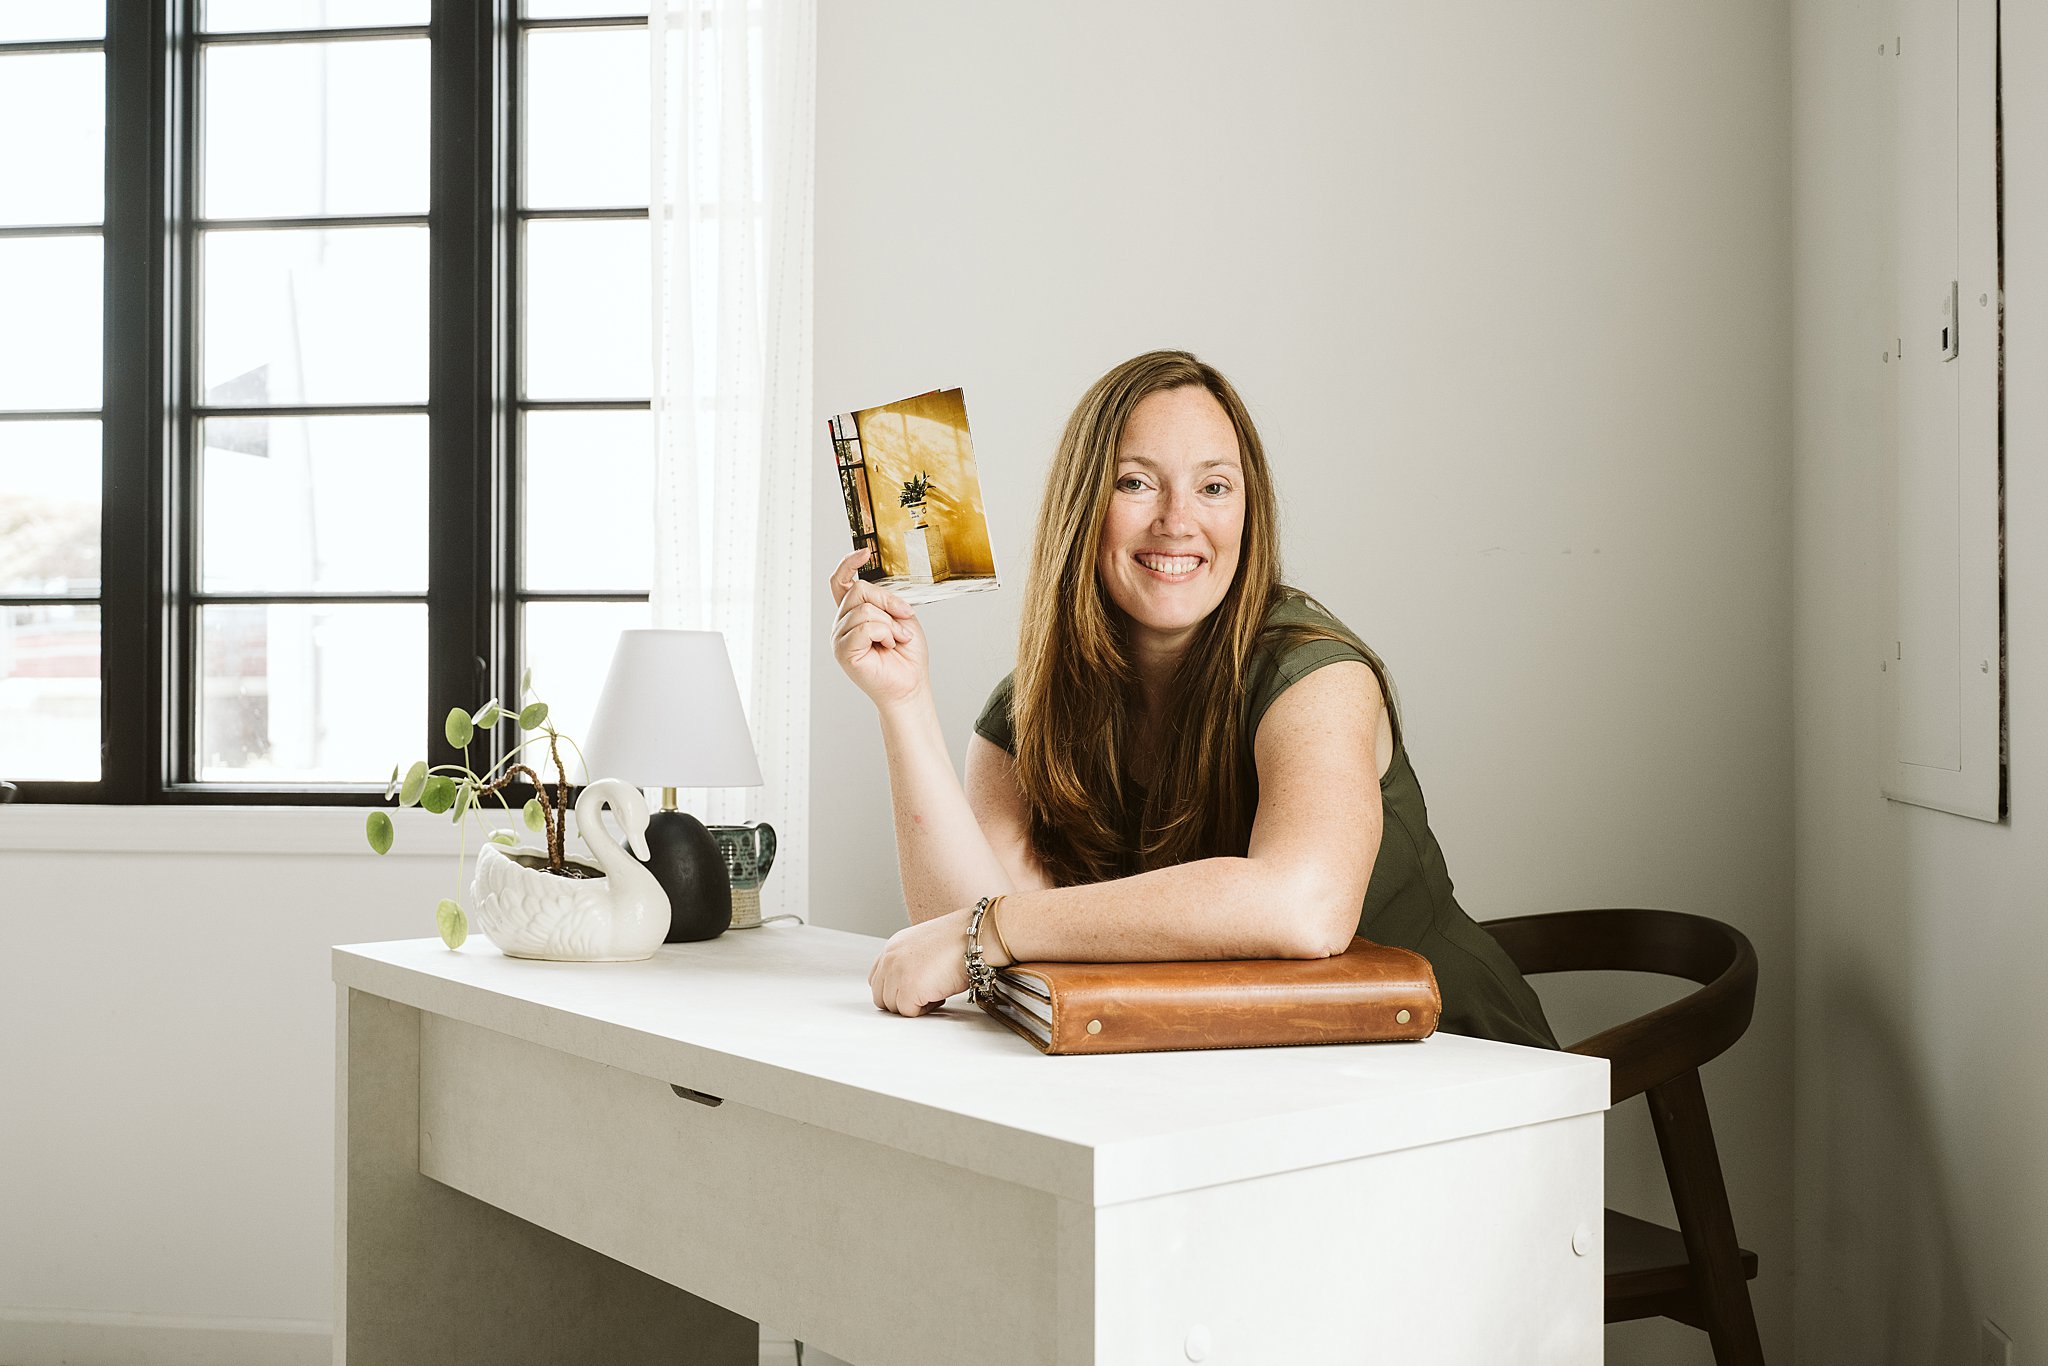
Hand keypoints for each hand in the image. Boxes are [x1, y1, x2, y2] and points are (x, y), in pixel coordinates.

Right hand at [828, 548, 929, 706]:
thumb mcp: (900, 616)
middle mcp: (842, 623)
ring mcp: (839, 637)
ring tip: (896, 639)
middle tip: (904, 621)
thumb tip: (868, 588)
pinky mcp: (843, 651)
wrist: (911, 683)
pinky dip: (884, 633)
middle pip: (858, 590)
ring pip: (864, 609)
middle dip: (888, 602)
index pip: (840, 582)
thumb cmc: (906, 654)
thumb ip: (883, 599)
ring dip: (890, 623)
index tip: (863, 552)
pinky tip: (888, 646)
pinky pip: (865, 627)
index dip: (847, 564)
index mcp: (853, 613)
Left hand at [868, 907, 975, 1016]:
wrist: (976, 937)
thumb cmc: (961, 940)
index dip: (895, 989)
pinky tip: (940, 994)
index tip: (912, 990)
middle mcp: (890, 958)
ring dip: (915, 1005)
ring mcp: (897, 974)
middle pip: (881, 996)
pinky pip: (909, 1013)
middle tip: (926, 993)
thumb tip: (909, 982)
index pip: (877, 978)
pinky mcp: (908, 989)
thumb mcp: (925, 946)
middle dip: (903, 1000)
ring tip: (936, 990)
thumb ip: (908, 962)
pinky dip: (926, 1009)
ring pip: (894, 1007)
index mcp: (893, 947)